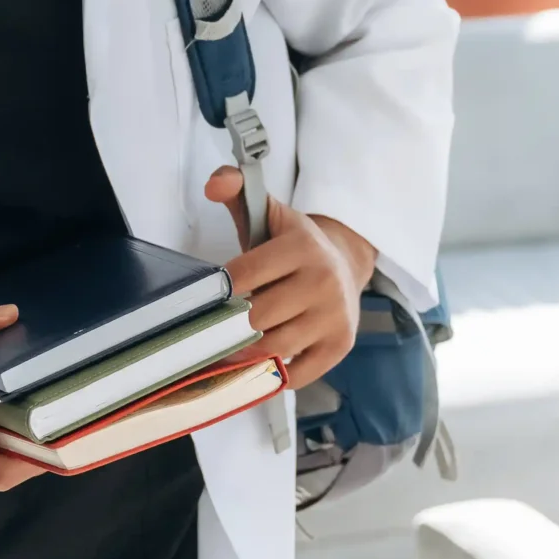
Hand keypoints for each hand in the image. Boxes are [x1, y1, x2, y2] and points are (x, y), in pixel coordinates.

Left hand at [204, 166, 377, 391]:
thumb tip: (214, 184)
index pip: (243, 275)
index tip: (219, 292)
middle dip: (235, 320)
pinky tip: (262, 361)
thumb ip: (236, 190)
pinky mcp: (340, 345)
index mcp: (302, 246)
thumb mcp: (267, 212)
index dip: (223, 288)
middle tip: (226, 320)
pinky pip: (296, 373)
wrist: (344, 263)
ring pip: (274, 346)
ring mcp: (335, 316)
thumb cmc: (293, 244)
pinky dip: (274, 373)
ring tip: (238, 340)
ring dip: (249, 348)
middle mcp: (323, 281)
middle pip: (256, 316)